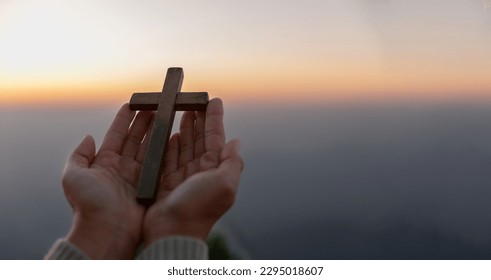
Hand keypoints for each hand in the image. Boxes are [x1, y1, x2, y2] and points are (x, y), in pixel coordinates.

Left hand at [62, 104, 153, 258]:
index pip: (116, 135)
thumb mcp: (73, 176)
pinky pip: (161, 163)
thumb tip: (88, 137)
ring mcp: (138, 176)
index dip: (124, 119)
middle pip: (135, 139)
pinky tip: (173, 137)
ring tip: (165, 115)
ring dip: (156, 131)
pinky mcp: (152, 185)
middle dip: (144, 121)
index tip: (132, 103)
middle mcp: (122, 168)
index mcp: (104, 163)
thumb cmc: (88, 205)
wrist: (107, 231)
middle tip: (155, 105)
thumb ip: (79, 155)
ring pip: (149, 148)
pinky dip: (166, 149)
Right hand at [143, 98, 243, 244]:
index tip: (213, 100)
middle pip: (199, 139)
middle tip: (193, 101)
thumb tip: (236, 141)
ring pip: (184, 146)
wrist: (174, 232)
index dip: (215, 118)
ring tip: (181, 112)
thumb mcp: (224, 184)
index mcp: (216, 169)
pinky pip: (169, 159)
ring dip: (184, 129)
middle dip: (198, 120)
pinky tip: (170, 134)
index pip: (215, 137)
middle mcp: (201, 171)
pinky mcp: (167, 182)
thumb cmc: (200, 208)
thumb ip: (232, 161)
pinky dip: (170, 145)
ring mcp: (184, 177)